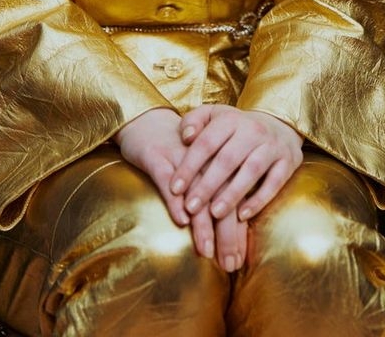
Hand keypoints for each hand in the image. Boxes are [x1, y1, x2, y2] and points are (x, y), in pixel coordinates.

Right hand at [115, 108, 249, 270]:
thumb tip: (231, 233)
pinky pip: (167, 179)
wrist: (145, 120)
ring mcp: (179, 157)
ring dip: (202, 223)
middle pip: (219, 199)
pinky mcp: (156, 156)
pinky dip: (175, 199)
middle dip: (225, 234)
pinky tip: (181, 219)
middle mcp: (202, 160)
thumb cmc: (175, 151)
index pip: (233, 199)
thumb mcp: (198, 169)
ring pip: (196, 192)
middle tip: (228, 264)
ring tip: (207, 249)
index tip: (238, 261)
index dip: (237, 232)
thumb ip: (213, 194)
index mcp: (216, 162)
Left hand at [170, 105, 302, 222]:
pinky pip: (275, 182)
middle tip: (190, 208)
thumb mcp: (214, 116)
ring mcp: (272, 146)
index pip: (206, 142)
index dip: (189, 166)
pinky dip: (259, 199)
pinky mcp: (288, 161)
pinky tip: (243, 216)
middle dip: (207, 185)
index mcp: (230, 119)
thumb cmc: (236, 127)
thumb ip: (194, 122)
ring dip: (232, 194)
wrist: (278, 124)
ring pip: (252, 170)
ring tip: (215, 214)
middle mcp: (252, 130)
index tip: (174, 189)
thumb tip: (184, 137)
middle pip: (227, 159)